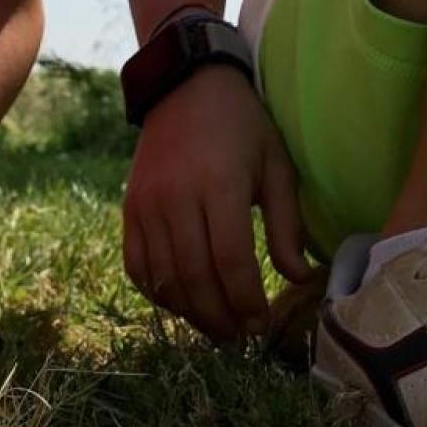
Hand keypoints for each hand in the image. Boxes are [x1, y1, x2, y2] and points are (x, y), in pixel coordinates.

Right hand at [123, 65, 311, 342]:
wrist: (185, 88)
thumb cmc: (243, 127)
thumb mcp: (277, 167)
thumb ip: (286, 225)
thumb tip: (298, 279)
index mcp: (219, 185)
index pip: (230, 260)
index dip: (245, 301)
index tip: (260, 325)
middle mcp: (176, 198)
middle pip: (195, 276)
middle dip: (219, 316)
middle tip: (239, 338)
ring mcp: (146, 205)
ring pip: (164, 278)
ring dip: (190, 313)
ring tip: (216, 329)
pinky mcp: (128, 210)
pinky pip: (137, 266)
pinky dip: (158, 293)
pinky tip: (182, 304)